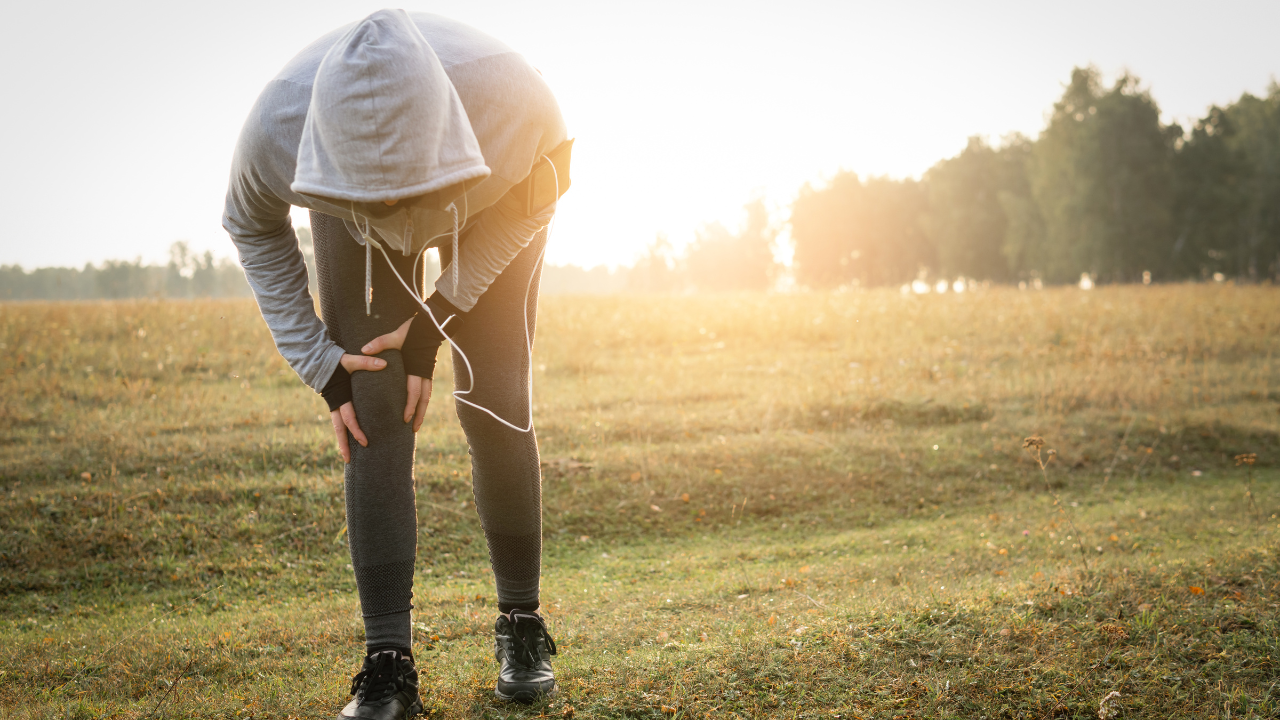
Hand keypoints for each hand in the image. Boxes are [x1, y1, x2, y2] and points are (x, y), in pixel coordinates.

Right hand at [329, 352, 386, 462]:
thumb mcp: (351, 360)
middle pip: (339, 429)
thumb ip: (366, 362)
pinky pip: (339, 421)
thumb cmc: (336, 361)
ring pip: (338, 427)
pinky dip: (344, 431)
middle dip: (343, 445)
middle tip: (348, 461)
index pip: (349, 419)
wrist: (317, 359)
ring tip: (347, 457)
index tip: (365, 443)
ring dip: (342, 441)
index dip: (356, 431)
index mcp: (340, 397)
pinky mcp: (336, 404)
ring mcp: (334, 405)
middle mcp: (335, 404)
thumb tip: (384, 363)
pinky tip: (349, 440)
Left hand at [361, 316, 432, 430]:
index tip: (405, 419)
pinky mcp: (426, 371)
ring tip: (416, 424)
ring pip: (427, 397)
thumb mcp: (396, 335)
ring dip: (422, 411)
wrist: (431, 325)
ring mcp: (426, 373)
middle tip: (413, 429)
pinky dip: (422, 401)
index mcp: (416, 368)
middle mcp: (423, 373)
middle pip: (424, 399)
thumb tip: (364, 350)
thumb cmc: (412, 331)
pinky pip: (425, 390)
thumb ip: (381, 343)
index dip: (410, 407)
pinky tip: (417, 408)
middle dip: (419, 415)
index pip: (414, 392)